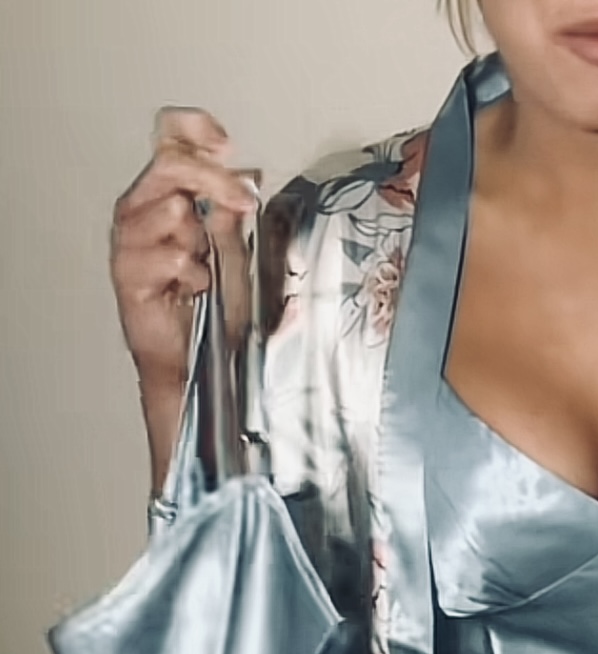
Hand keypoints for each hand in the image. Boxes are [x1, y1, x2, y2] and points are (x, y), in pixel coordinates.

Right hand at [110, 109, 257, 406]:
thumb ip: (232, 212)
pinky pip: (172, 256)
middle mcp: (140, 207)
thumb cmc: (210, 305)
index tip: (225, 144)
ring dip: (202, 241)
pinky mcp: (127, 271)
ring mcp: (129, 239)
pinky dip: (194, 274)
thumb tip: (249, 175)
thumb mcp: (233, 250)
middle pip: (171, 163)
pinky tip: (193, 291)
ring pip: (173, 209)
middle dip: (215, 179)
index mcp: (164, 193)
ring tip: (202, 268)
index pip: (168, 138)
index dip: (194, 128)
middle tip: (243, 200)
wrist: (191, 359)